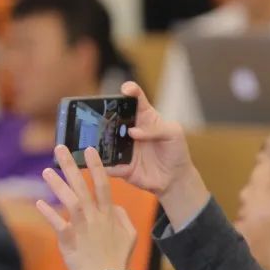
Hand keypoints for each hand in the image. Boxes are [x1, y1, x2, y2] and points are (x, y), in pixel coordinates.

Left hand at [37, 146, 136, 269]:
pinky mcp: (69, 240)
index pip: (103, 185)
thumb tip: (113, 205)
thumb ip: (122, 216)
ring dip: (57, 185)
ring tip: (46, 171)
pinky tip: (39, 203)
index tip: (89, 150)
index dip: (97, 166)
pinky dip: (48, 213)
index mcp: (108, 214)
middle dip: (71, 166)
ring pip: (69, 200)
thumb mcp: (130, 235)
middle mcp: (95, 217)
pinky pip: (57, 223)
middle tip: (59, 149)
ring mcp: (81, 227)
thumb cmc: (118, 258)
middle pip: (82, 187)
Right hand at [111, 81, 208, 227]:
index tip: (126, 90)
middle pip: (113, 117)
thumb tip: (133, 132)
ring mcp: (124, 147)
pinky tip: (97, 161)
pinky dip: (102, 163)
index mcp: (145, 117)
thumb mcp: (174, 134)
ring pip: (106, 139)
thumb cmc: (176, 152)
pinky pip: (108, 164)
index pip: (135, 99)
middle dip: (104, 114)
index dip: (130, 90)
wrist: (175, 179)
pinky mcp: (121, 166)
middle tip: (100, 115)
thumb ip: (157, 129)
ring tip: (93, 137)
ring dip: (98, 138)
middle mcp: (130, 130)